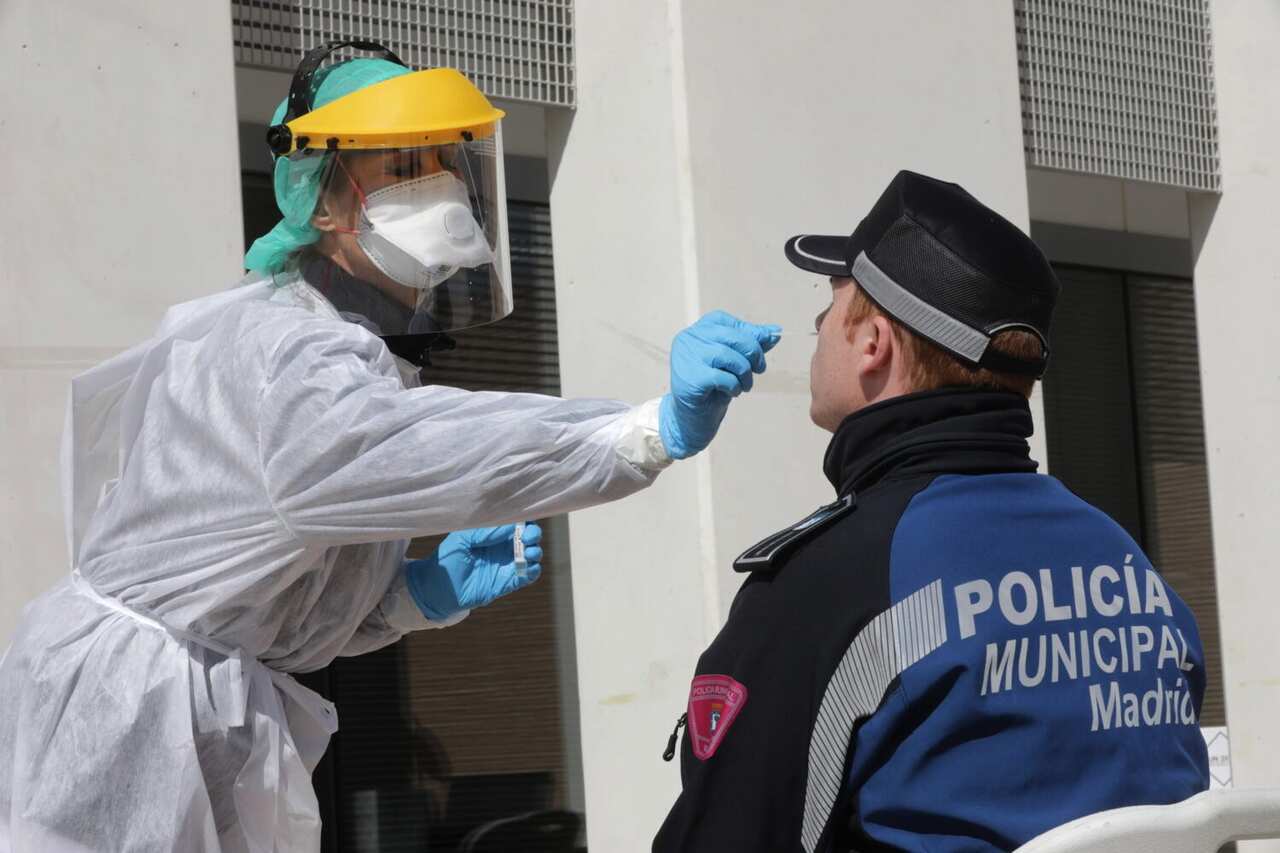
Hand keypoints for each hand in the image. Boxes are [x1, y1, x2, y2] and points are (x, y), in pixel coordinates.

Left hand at [405, 523, 542, 620]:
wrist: (438, 587)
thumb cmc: (447, 558)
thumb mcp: (462, 538)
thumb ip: (485, 531)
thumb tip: (511, 526)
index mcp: (493, 533)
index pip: (515, 521)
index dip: (524, 518)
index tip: (524, 520)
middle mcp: (503, 547)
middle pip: (529, 536)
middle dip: (534, 534)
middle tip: (528, 537)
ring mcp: (507, 564)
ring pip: (532, 555)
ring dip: (535, 552)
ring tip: (528, 553)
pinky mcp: (508, 582)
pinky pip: (527, 576)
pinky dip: (533, 571)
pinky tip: (528, 568)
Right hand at [659, 310, 781, 458]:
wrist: (693, 417)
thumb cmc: (714, 386)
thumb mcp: (734, 361)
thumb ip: (752, 343)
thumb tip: (775, 331)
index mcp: (699, 330)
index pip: (730, 323)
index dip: (751, 335)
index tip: (760, 351)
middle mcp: (689, 339)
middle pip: (734, 337)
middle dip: (754, 354)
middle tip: (760, 369)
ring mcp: (688, 358)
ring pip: (730, 357)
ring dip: (745, 374)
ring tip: (744, 385)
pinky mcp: (691, 378)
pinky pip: (724, 378)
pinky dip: (735, 386)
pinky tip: (731, 392)